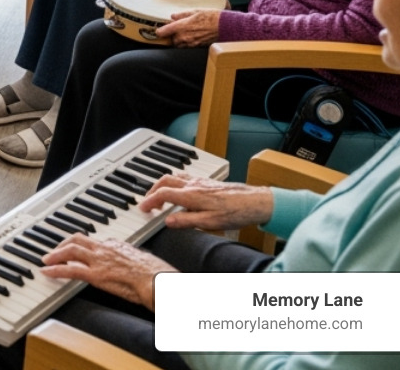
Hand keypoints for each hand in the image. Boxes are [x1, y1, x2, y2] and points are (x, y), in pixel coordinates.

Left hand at [42, 235, 174, 309]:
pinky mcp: (96, 274)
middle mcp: (105, 248)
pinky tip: (47, 272)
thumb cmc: (156, 273)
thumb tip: (128, 263)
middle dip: (62, 244)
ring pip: (70, 251)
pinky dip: (55, 270)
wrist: (158, 279)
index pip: (93, 241)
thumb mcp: (141, 261)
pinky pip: (70, 270)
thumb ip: (130, 259)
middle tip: (53, 251)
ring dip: (55, 255)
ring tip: (46, 260)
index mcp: (116, 244)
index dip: (81, 244)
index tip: (74, 248)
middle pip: (77, 240)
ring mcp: (99, 261)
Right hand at [141, 173, 274, 231]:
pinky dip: (174, 183)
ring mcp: (200, 181)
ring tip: (160, 197)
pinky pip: (184, 177)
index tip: (143, 208)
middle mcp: (194, 184)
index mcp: (192, 195)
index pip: (163, 194)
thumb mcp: (210, 223)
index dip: (150, 201)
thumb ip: (187, 221)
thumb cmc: (237, 212)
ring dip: (162, 185)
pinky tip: (179, 192)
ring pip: (174, 177)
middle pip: (165, 181)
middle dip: (152, 190)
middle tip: (148, 202)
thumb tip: (168, 221)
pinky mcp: (207, 181)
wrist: (256, 201)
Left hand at [156, 8, 221, 46]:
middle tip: (175, 30)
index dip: (159, 31)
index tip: (158, 30)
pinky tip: (192, 36)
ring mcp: (191, 43)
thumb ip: (182, 15)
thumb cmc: (212, 17)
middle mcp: (184, 36)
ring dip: (179, 40)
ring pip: (179, 44)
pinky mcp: (197, 47)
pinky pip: (187, 47)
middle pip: (171, 40)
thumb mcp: (195, 11)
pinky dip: (187, 43)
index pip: (163, 32)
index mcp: (181, 26)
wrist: (225, 27)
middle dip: (172, 36)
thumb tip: (173, 16)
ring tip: (184, 33)